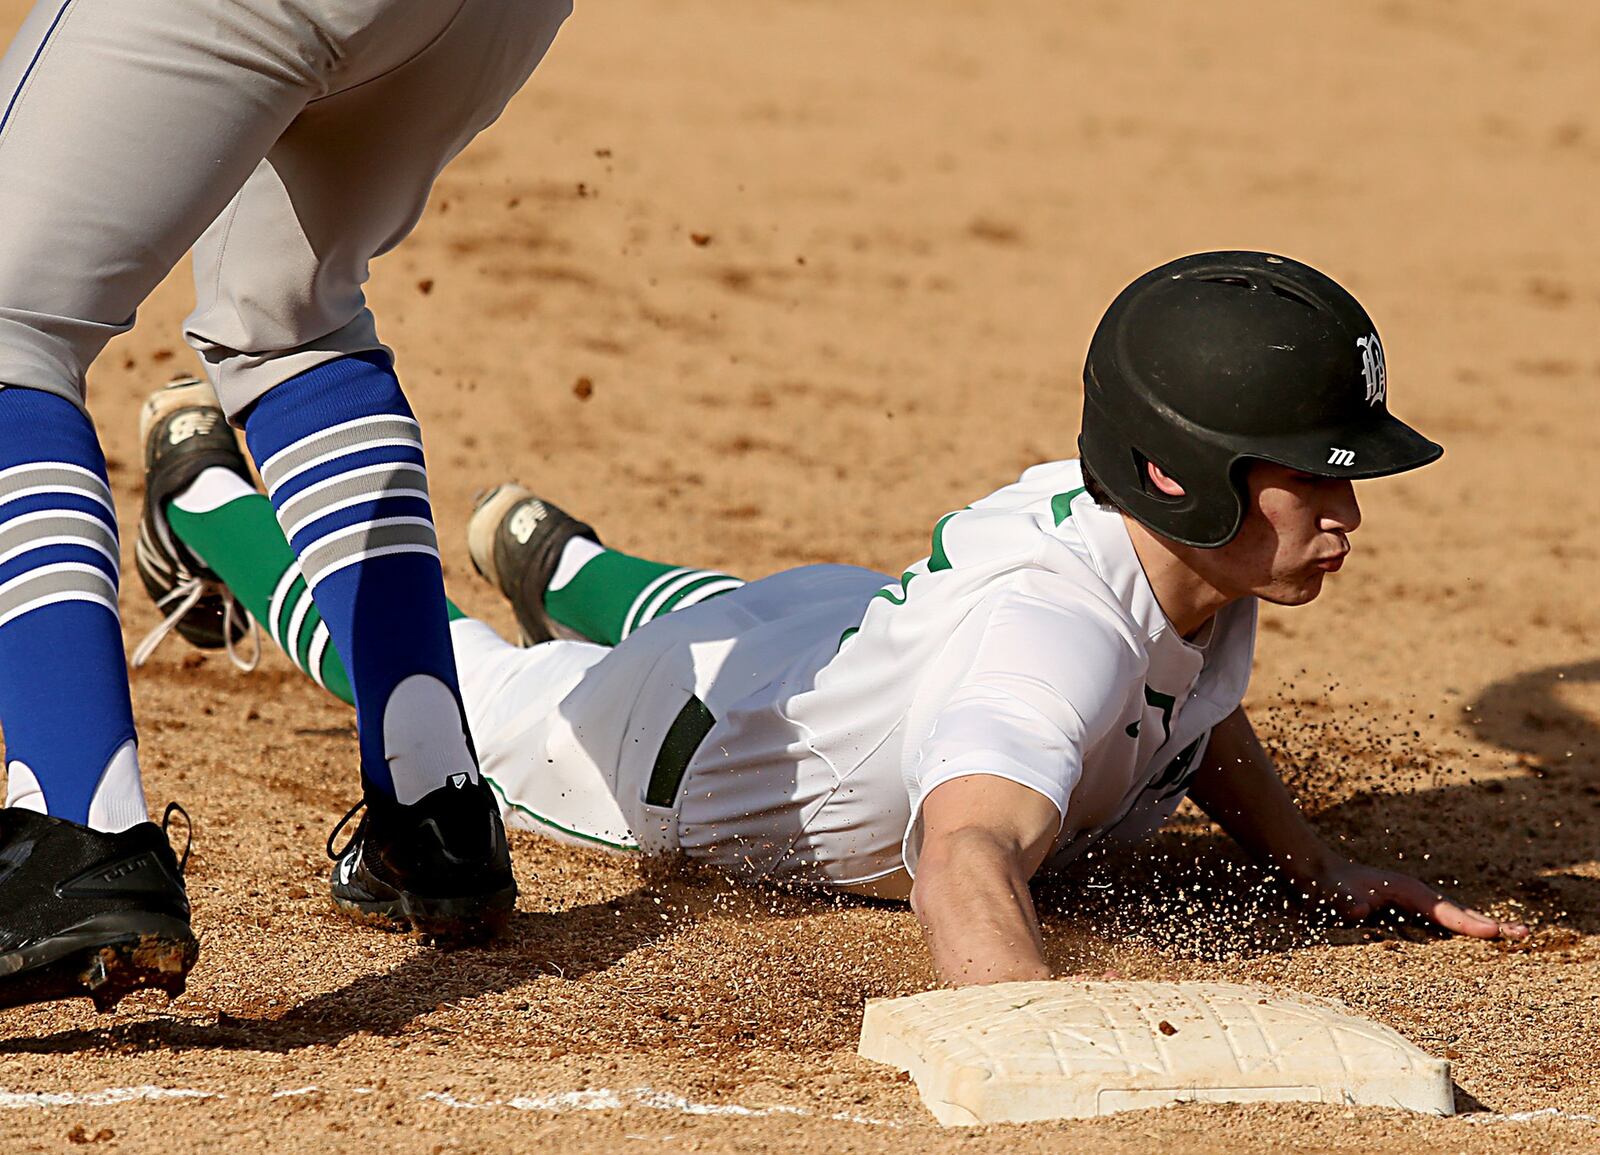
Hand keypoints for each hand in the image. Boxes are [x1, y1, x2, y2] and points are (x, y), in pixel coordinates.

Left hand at [1304, 857, 1528, 939]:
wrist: (1314, 873)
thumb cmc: (1325, 884)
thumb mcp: (1332, 893)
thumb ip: (1345, 901)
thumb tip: (1357, 909)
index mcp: (1405, 891)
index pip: (1443, 911)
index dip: (1467, 923)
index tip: (1494, 932)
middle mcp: (1415, 897)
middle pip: (1458, 913)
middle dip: (1489, 924)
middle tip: (1523, 935)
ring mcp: (1412, 905)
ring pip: (1452, 919)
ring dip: (1479, 928)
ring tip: (1513, 937)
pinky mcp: (1406, 914)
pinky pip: (1438, 926)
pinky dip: (1460, 932)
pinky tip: (1472, 946)